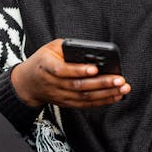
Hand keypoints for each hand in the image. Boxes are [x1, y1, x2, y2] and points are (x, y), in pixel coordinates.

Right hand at [10, 38, 130, 108]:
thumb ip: (69, 47)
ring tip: (122, 88)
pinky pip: (86, 105)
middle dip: (102, 83)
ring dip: (106, 94)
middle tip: (120, 79)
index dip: (79, 70)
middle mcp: (53, 83)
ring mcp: (60, 96)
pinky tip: (115, 96)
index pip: (62, 70)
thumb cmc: (43, 60)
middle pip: (78, 86)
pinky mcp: (66, 103)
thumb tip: (93, 51)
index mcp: (46, 66)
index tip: (95, 68)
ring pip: (84, 97)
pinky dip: (102, 101)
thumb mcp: (51, 48)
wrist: (28, 83)